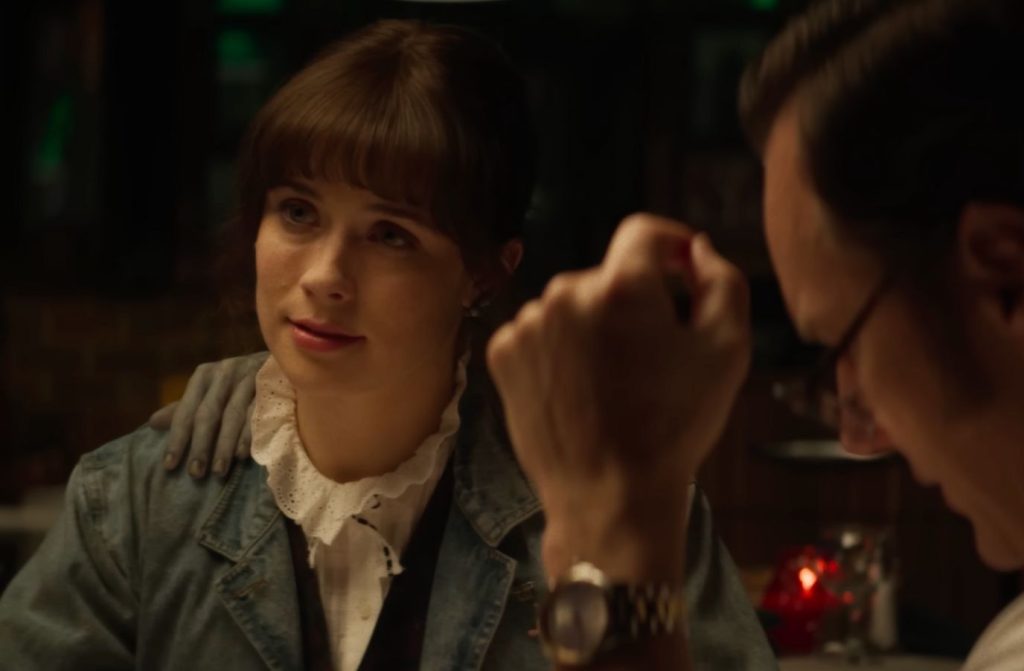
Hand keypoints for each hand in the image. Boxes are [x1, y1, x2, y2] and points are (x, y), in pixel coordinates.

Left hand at [151, 352, 268, 477]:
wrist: (281, 361)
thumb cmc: (240, 381)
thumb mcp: (211, 391)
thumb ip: (186, 408)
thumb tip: (153, 423)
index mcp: (204, 375)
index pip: (186, 410)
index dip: (177, 438)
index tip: (169, 466)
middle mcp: (224, 372)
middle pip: (208, 413)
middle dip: (200, 445)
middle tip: (195, 474)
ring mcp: (249, 377)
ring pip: (232, 415)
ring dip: (224, 445)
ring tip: (218, 471)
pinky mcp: (270, 384)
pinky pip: (257, 413)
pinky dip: (249, 434)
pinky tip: (242, 455)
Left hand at [486, 214, 750, 579]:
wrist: (608, 496)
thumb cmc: (673, 427)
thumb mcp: (727, 349)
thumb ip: (721, 280)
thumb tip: (695, 249)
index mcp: (621, 286)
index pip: (644, 232)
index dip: (670, 245)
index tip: (681, 268)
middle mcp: (564, 292)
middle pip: (608, 276)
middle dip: (632, 302)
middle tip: (651, 356)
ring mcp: (528, 323)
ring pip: (572, 305)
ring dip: (593, 327)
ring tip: (612, 382)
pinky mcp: (503, 353)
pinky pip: (541, 332)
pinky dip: (560, 349)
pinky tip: (579, 389)